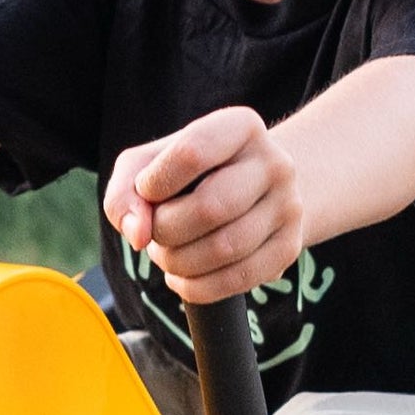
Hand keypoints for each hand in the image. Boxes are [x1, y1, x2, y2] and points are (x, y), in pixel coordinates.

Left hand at [105, 104, 302, 303]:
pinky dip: (196, 287)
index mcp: (241, 127)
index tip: (147, 192)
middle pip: (210, 207)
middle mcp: (274, 163)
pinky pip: (236, 280)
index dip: (155, 182)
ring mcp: (288, 207)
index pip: (192, 152)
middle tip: (155, 232)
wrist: (253, 190)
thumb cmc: (190, 175)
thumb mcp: (150, 164)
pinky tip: (183, 277)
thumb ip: (126, 191)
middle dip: (166, 230)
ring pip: (224, 249)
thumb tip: (137, 235)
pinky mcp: (289, 247)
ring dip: (178, 262)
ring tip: (167, 254)